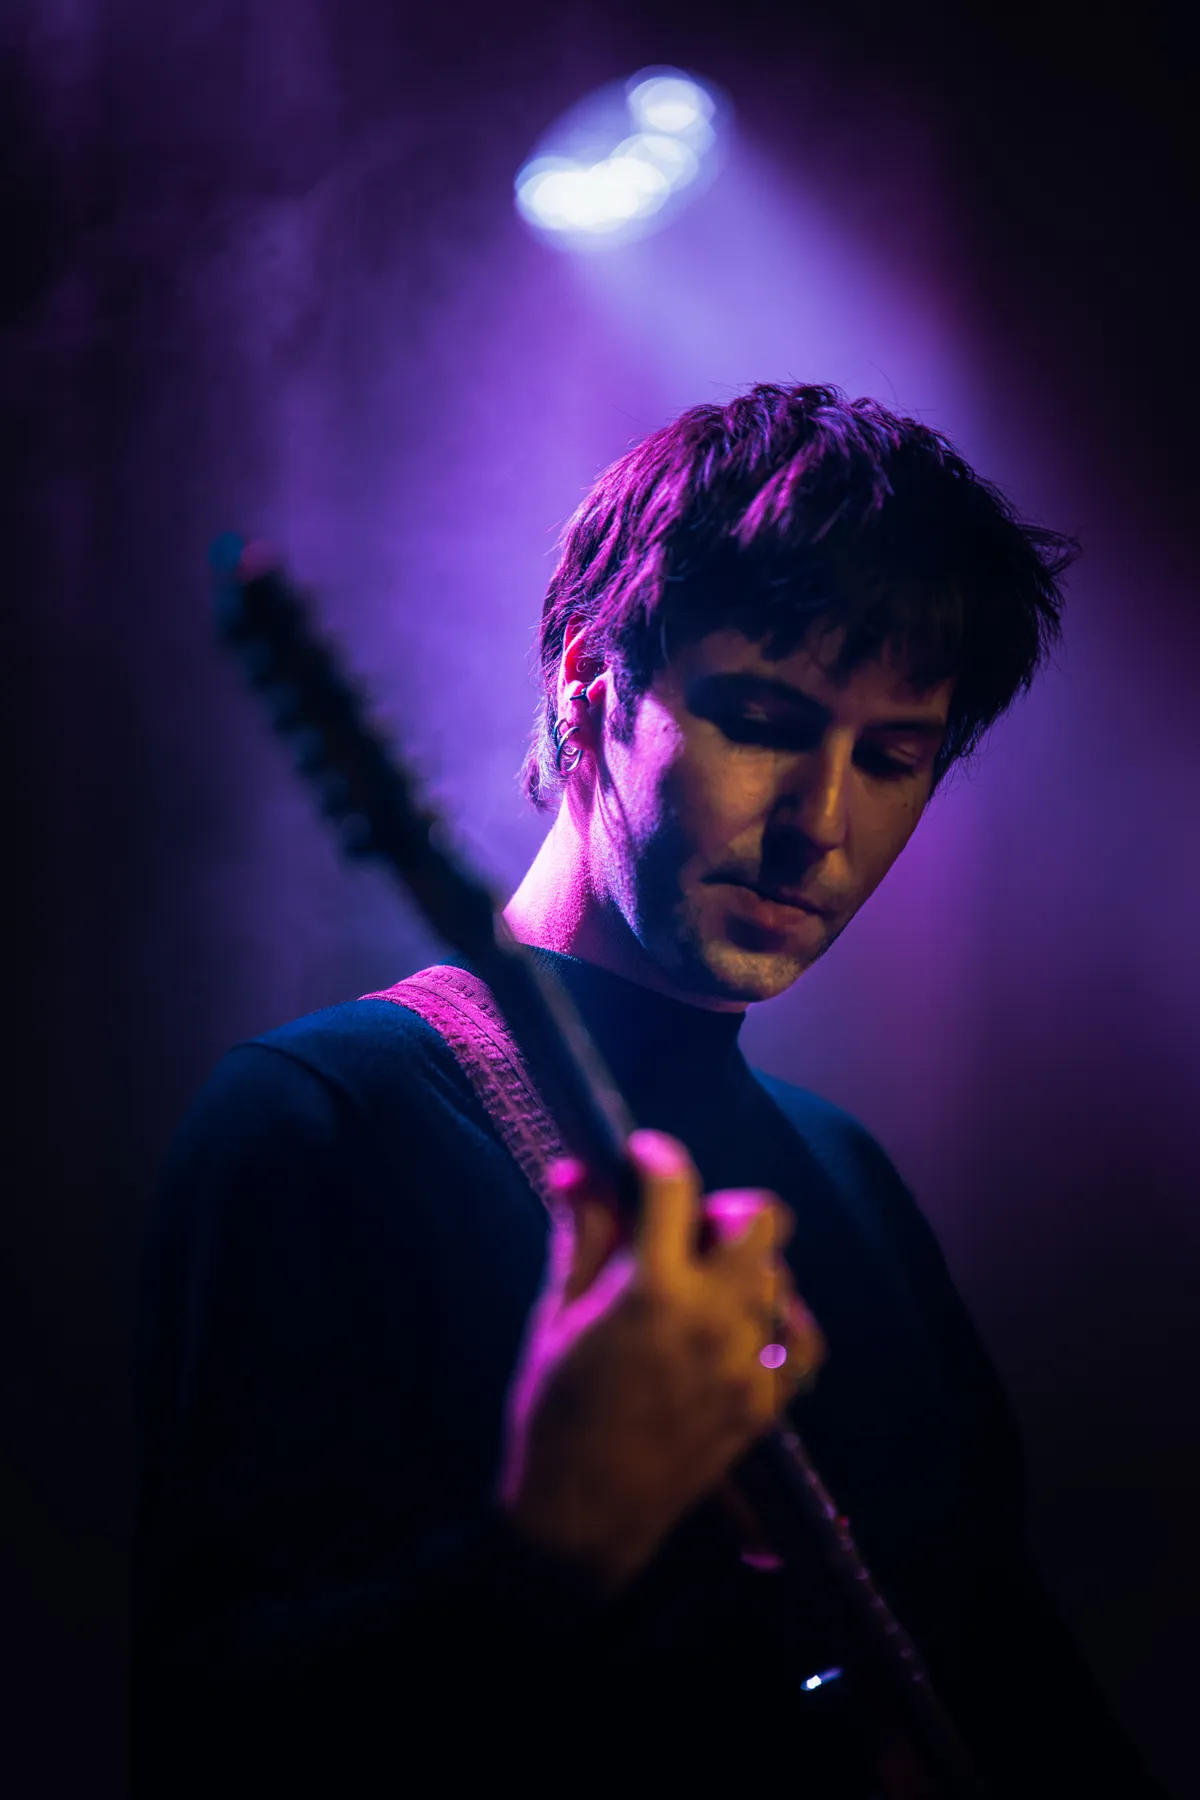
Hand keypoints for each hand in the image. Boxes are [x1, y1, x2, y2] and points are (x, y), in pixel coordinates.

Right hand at [499, 1128, 824, 1592]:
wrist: (580, 1519)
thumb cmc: (552, 1414)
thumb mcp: (555, 1317)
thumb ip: (579, 1238)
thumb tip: (576, 1171)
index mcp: (650, 1291)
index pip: (673, 1187)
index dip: (656, 1155)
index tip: (641, 1154)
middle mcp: (710, 1318)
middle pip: (760, 1218)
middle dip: (720, 1205)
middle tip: (683, 1227)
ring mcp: (744, 1364)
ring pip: (778, 1276)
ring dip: (743, 1264)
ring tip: (701, 1283)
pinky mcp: (762, 1404)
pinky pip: (801, 1341)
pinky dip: (782, 1321)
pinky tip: (752, 1320)